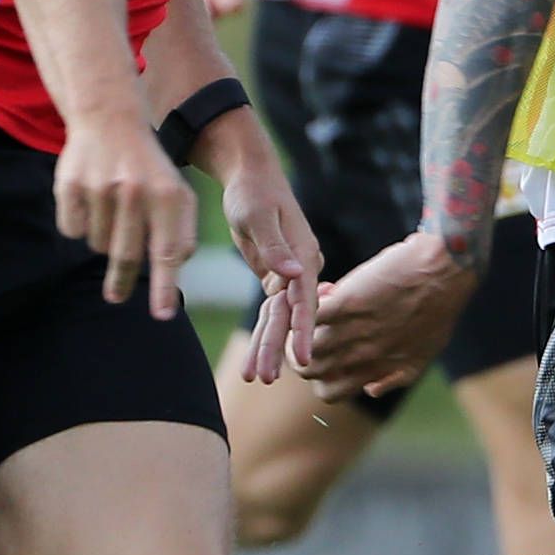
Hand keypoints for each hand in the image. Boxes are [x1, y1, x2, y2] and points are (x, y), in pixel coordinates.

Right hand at [53, 110, 200, 315]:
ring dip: (103, 240)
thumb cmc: (148, 168)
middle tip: (115, 296)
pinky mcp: (71, 185)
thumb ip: (179, 233)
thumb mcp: (176, 193)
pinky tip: (88, 200)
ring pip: (98, 244)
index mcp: (169, 195)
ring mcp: (101, 188)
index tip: (162, 315)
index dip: (163, 287)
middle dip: (121, 281)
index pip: (167, 252)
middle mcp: (136, 191)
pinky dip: (79, 224)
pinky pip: (72, 229)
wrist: (109, 118)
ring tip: (109, 212)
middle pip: (127, 255)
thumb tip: (174, 269)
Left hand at [207, 125, 323, 383]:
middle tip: (265, 379)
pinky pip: (269, 312)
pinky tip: (256, 361)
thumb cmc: (253, 190)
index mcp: (304, 254)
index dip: (304, 329)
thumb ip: (273, 245)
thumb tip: (292, 273)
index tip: (303, 358)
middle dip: (278, 347)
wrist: (249, 175)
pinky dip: (261, 335)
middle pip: (291, 315)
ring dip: (268, 347)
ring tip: (255, 378)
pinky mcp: (275, 278)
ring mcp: (289, 275)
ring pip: (279, 318)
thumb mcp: (257, 214)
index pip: (306, 298)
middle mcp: (302, 268)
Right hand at [310, 232, 483, 401]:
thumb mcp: (422, 355)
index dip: (321, 377)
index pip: (330, 393)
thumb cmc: (439, 310)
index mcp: (376, 368)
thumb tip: (370, 390)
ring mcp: (352, 330)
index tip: (328, 355)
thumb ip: (394, 377)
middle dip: (301, 352)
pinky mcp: (347, 302)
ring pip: (303, 347)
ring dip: (302, 327)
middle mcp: (361, 355)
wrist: (445, 272)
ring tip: (318, 307)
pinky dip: (309, 304)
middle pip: (309, 372)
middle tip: (312, 328)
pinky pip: (309, 315)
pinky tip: (325, 290)